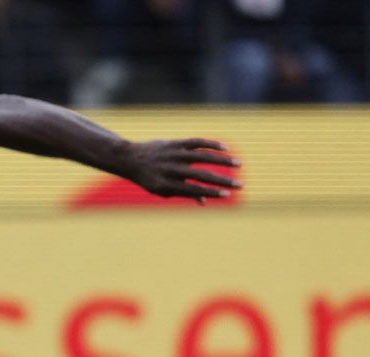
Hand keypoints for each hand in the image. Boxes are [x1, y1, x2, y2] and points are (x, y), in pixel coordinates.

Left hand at [121, 138, 241, 203]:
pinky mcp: (175, 143)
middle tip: (240, 185)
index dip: (211, 192)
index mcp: (166, 184)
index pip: (193, 190)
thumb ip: (183, 193)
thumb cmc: (150, 178)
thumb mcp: (161, 190)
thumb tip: (204, 201)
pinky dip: (211, 144)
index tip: (227, 195)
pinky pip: (196, 142)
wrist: (129, 158)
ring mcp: (174, 155)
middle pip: (201, 176)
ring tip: (238, 164)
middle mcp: (171, 169)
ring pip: (202, 157)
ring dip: (222, 160)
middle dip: (222, 181)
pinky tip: (226, 148)